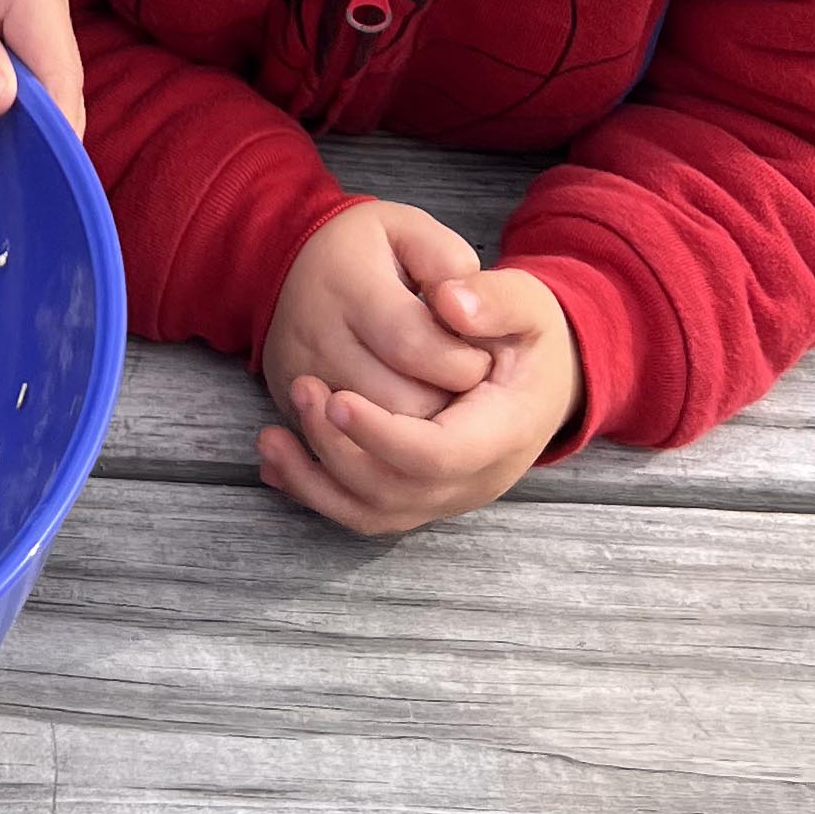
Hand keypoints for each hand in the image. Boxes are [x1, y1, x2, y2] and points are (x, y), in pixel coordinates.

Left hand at [260, 262, 581, 535]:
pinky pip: (364, 511)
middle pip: (397, 491)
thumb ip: (496, 300)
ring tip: (271, 438)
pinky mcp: (421, 495)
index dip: (383, 435)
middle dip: (339, 450)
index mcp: (505, 432)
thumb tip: (450, 302)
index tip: (337, 398)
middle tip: (301, 390)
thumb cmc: (531, 335)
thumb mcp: (530, 302)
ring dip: (317, 482)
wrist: (543, 375)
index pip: (439, 455)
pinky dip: (317, 493)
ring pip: (374, 513)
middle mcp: (476, 477)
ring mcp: (448, 495)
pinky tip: (277, 463)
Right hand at [261, 196, 493, 424]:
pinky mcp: (292, 404)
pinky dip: (385, 445)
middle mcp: (319, 336)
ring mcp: (301, 376)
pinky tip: (403, 416)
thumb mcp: (408, 229)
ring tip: (434, 397)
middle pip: (400, 403)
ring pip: (377, 439)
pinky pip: (349, 448)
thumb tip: (464, 310)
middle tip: (462, 385)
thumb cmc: (361, 248)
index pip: (416, 347)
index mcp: (351, 286)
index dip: (462, 361)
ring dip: (421, 430)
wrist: (285, 261)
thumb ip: (447, 261)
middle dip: (448, 405)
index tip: (478, 356)